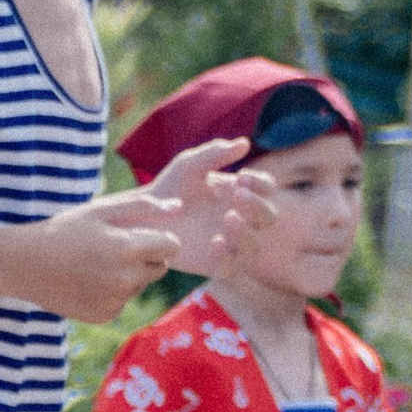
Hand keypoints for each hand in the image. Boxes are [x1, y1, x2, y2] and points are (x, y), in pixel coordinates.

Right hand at [13, 194, 182, 322]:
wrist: (23, 265)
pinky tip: (87, 282)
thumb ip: (142, 205)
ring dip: (128, 276)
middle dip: (146, 258)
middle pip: (160, 268)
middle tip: (113, 249)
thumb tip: (179, 208)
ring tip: (95, 265)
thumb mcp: (100, 209)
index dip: (158, 239)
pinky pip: (122, 301)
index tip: (138, 235)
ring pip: (140, 285)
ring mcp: (115, 301)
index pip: (172, 246)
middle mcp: (125, 279)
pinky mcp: (104, 316)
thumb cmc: (64, 230)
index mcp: (127, 248)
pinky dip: (111, 293)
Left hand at [143, 136, 277, 278]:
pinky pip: (231, 269)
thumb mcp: (189, 165)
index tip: (242, 177)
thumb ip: (215, 153)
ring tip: (228, 217)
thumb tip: (244, 143)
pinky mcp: (213, 265)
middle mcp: (241, 220)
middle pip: (268, 217)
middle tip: (238, 195)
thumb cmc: (169, 187)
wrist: (143, 217)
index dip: (261, 183)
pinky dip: (227, 258)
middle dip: (258, 206)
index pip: (266, 189)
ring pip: (254, 246)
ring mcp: (229, 244)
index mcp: (240, 194)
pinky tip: (214, 241)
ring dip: (247, 232)